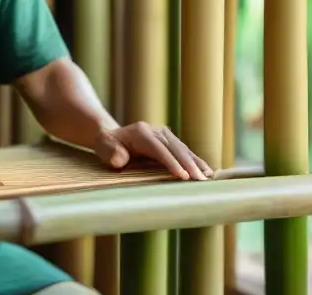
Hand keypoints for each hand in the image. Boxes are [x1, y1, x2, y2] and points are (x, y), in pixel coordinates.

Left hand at [94, 121, 212, 180]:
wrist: (112, 137)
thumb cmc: (107, 145)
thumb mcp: (103, 147)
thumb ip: (110, 153)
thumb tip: (119, 160)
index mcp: (142, 132)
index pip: (159, 149)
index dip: (171, 162)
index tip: (182, 176)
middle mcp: (157, 131)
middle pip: (175, 148)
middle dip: (189, 165)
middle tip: (200, 181)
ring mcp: (165, 136)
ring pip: (184, 150)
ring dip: (196, 163)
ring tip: (208, 178)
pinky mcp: (171, 142)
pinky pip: (185, 152)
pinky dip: (196, 161)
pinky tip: (207, 171)